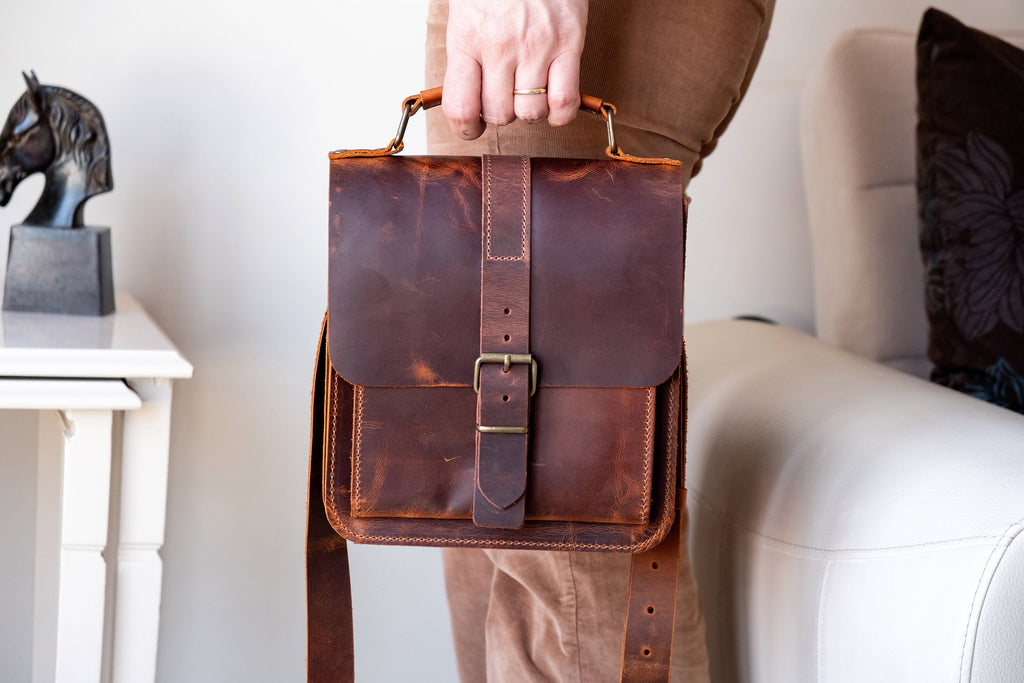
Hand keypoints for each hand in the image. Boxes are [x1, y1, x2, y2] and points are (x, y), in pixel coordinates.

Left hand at [443, 0, 587, 139]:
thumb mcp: (465, 16)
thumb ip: (466, 58)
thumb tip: (468, 102)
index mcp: (468, 39)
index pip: (462, 107)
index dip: (466, 128)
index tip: (471, 128)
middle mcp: (502, 46)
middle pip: (500, 115)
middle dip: (500, 114)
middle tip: (502, 100)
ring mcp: (538, 46)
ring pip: (532, 113)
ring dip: (529, 112)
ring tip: (527, 93)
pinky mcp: (570, 43)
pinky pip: (565, 101)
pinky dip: (559, 114)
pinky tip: (553, 106)